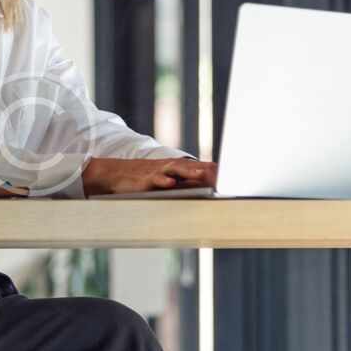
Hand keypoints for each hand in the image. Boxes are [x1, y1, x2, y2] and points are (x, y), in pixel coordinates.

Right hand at [81, 157, 217, 196]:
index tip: (233, 175)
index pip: (199, 166)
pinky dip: (163, 180)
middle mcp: (169, 167)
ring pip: (176, 170)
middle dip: (207, 170)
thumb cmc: (144, 177)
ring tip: (202, 174)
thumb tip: (209, 181)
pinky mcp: (144, 180)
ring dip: (189, 171)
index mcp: (177, 167)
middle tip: (223, 174)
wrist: (116, 174)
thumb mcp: (167, 177)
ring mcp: (157, 172)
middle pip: (191, 166)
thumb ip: (187, 179)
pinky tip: (171, 183)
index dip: (215, 170)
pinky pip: (155, 179)